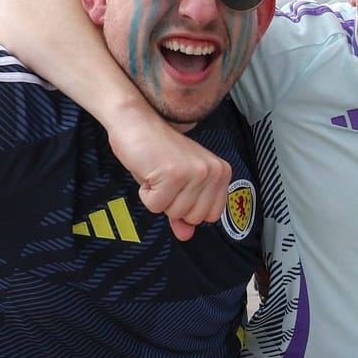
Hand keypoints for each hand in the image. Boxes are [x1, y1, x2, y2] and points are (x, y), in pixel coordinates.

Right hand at [105, 111, 231, 240]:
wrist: (135, 122)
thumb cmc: (156, 152)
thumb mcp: (176, 184)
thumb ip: (184, 211)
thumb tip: (186, 236)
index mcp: (221, 172)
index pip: (210, 216)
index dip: (187, 206)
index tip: (177, 184)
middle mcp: (213, 172)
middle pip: (194, 218)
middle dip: (172, 203)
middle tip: (165, 178)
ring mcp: (195, 173)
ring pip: (174, 213)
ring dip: (158, 197)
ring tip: (157, 172)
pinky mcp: (174, 175)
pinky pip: (156, 206)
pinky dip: (146, 193)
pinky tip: (148, 171)